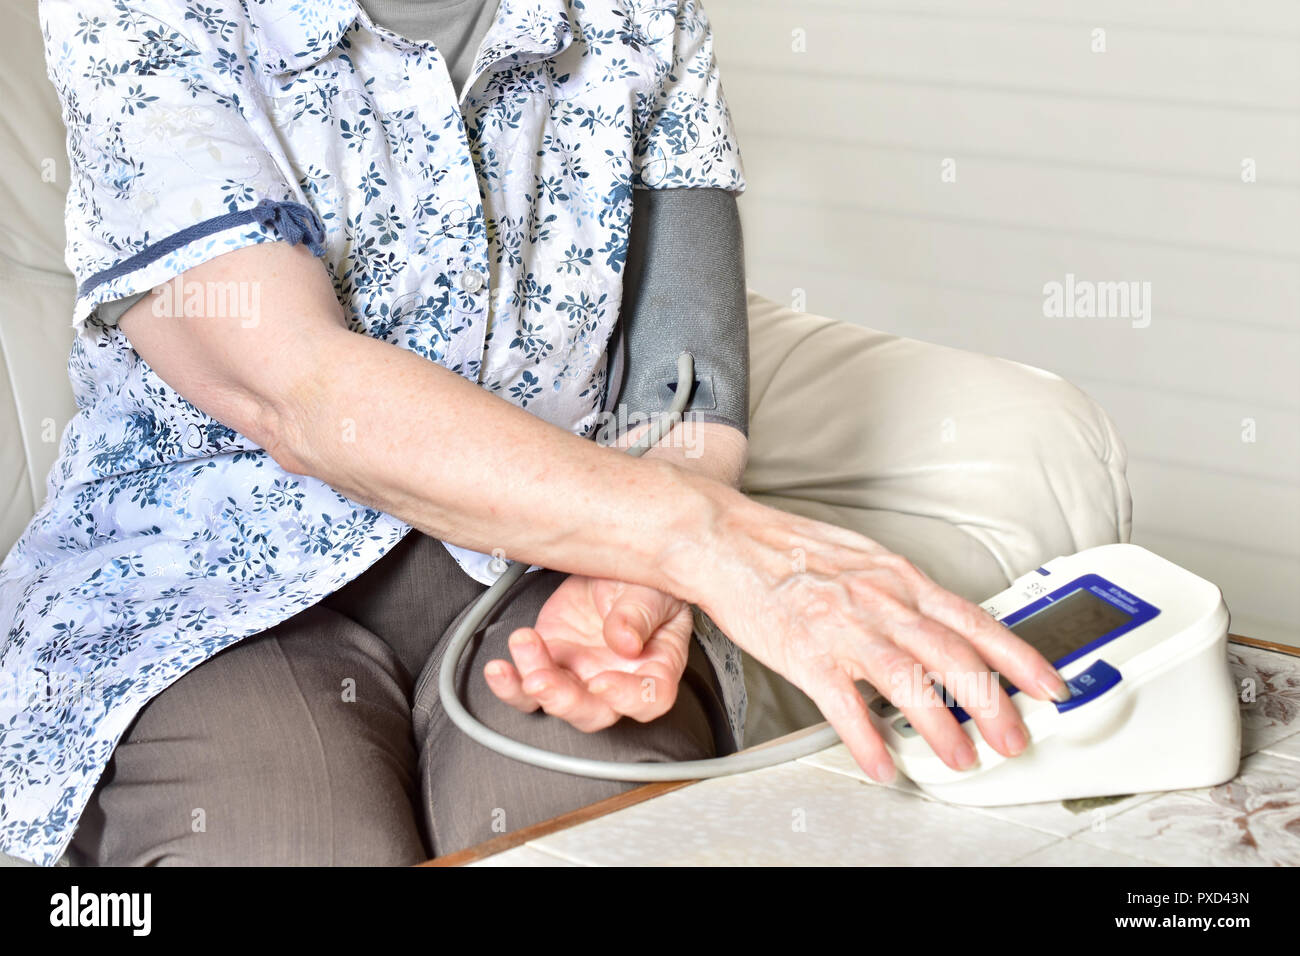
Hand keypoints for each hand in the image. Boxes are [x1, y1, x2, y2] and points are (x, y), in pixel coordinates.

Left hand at [483, 573, 694, 731]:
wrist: (610, 562)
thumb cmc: (642, 581)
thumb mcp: (650, 587)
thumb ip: (640, 614)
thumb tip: (626, 642)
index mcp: (656, 664)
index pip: (650, 698)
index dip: (627, 698)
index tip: (601, 681)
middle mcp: (618, 679)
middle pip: (596, 712)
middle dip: (565, 702)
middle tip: (541, 679)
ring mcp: (581, 676)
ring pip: (557, 702)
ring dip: (533, 686)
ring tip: (523, 644)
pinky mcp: (550, 664)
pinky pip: (526, 688)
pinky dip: (509, 685)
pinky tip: (499, 668)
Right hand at [683, 496, 1070, 782]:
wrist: (726, 539)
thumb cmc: (790, 551)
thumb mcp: (864, 561)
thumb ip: (904, 596)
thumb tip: (942, 628)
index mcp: (899, 579)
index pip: (974, 620)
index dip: (1019, 656)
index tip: (1051, 685)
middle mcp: (880, 601)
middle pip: (952, 655)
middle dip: (993, 703)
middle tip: (1016, 739)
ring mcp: (842, 627)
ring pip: (908, 680)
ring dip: (941, 725)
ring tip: (960, 758)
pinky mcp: (803, 651)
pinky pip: (843, 703)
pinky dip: (866, 737)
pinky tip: (882, 763)